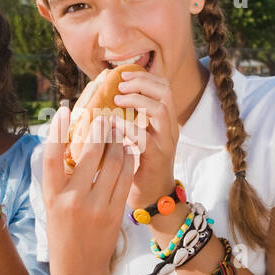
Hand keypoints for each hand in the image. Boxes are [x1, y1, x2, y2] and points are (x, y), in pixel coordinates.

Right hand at [42, 107, 134, 274]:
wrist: (79, 268)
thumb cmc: (63, 233)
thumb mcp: (53, 206)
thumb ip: (61, 180)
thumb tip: (71, 146)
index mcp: (52, 196)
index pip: (52, 156)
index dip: (56, 131)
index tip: (63, 110)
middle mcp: (72, 199)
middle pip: (89, 153)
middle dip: (100, 130)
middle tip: (105, 116)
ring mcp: (95, 206)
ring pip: (112, 163)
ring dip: (117, 142)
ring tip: (119, 129)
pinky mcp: (114, 212)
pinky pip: (125, 178)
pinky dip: (128, 160)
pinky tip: (128, 150)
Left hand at [111, 70, 179, 209]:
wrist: (153, 199)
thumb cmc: (138, 167)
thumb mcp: (136, 138)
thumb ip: (128, 120)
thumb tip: (104, 100)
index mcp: (165, 122)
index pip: (164, 88)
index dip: (145, 77)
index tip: (123, 75)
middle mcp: (170, 129)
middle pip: (166, 93)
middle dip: (142, 83)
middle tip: (120, 84)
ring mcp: (165, 143)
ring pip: (160, 110)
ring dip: (137, 100)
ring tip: (117, 99)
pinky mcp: (156, 159)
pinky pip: (144, 137)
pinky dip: (127, 127)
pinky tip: (112, 124)